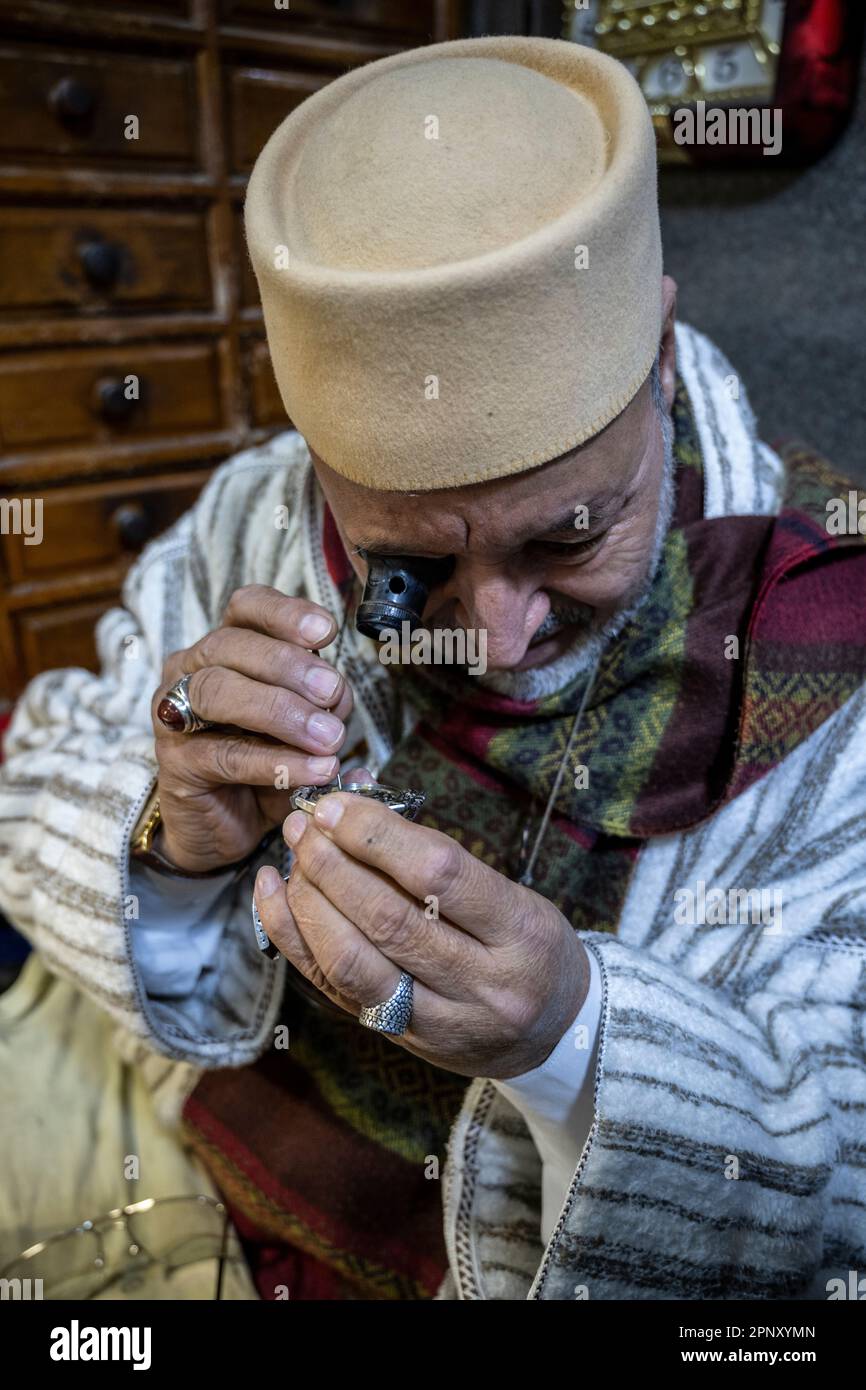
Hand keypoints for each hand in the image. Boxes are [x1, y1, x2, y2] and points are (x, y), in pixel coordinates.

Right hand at [151, 585, 352, 872]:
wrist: (223, 828)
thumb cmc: (264, 766)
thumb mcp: (304, 731)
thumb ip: (326, 712)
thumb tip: (345, 703)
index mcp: (226, 648)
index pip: (246, 608)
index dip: (285, 612)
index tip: (326, 630)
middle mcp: (190, 670)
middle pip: (231, 645)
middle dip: (289, 665)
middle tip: (333, 691)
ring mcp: (174, 715)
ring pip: (217, 692)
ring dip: (280, 711)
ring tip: (328, 737)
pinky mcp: (174, 764)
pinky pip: (224, 754)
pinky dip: (273, 761)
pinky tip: (312, 770)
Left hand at [253, 791, 589, 1078]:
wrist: (556, 1033)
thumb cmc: (530, 946)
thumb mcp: (514, 895)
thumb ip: (441, 859)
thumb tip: (358, 800)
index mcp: (520, 934)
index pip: (439, 876)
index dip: (378, 835)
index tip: (338, 804)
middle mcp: (482, 985)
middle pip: (389, 919)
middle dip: (333, 864)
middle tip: (304, 823)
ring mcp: (438, 1021)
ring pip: (353, 963)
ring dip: (310, 901)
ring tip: (293, 855)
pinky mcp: (401, 1039)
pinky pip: (333, 989)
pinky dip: (295, 939)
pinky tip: (274, 896)